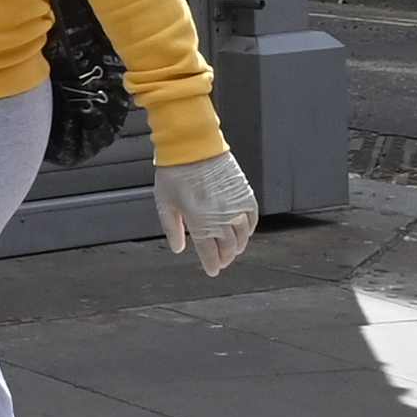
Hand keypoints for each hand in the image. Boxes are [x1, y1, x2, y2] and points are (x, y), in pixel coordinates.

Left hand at [155, 144, 261, 279]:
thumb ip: (172, 228)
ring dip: (238, 247)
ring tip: (233, 250)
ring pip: (242, 236)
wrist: (193, 146)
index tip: (213, 271)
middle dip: (225, 258)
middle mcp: (221, 218)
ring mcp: (235, 206)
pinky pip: (252, 218)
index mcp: (199, 222)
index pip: (209, 252)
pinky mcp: (245, 194)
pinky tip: (245, 232)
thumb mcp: (164, 203)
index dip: (212, 265)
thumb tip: (178, 248)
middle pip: (228, 247)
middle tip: (222, 262)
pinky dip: (249, 229)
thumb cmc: (175, 172)